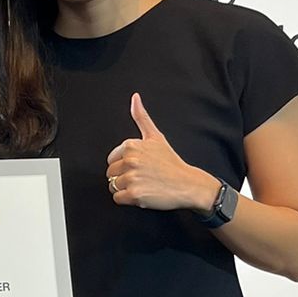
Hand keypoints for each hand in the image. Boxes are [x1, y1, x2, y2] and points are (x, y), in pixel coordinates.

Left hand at [106, 93, 215, 212]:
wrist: (187, 183)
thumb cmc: (171, 162)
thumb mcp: (156, 136)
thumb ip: (141, 117)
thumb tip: (134, 97)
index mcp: (131, 145)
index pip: (111, 160)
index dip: (123, 165)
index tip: (138, 167)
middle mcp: (130, 160)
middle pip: (110, 173)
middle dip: (123, 177)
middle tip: (142, 177)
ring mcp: (132, 177)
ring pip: (113, 186)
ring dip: (125, 189)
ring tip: (143, 185)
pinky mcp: (134, 194)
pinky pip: (118, 199)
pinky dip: (128, 199)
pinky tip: (142, 193)